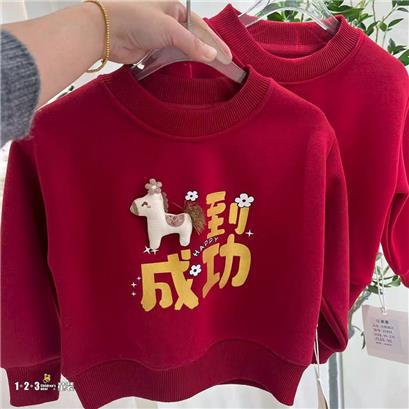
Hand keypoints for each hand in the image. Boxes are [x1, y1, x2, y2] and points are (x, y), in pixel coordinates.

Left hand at [85, 0, 232, 64]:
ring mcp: (160, 36)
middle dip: (207, 51)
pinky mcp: (152, 50)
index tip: (227, 56)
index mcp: (174, 7)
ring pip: (183, 49)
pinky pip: (171, 58)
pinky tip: (189, 70)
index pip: (201, 27)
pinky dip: (180, 64)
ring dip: (194, 58)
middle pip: (193, 38)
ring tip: (210, 69)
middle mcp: (168, 21)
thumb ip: (191, 43)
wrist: (106, 32)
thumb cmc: (134, 19)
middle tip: (223, 65)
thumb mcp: (169, 29)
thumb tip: (211, 54)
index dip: (215, 42)